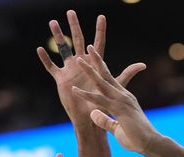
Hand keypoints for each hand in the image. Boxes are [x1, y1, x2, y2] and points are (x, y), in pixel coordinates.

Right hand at [36, 11, 145, 125]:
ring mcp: (70, 70)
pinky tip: (39, 49)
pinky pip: (51, 67)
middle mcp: (82, 63)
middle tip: (70, 12)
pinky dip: (45, 59)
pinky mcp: (61, 79)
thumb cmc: (104, 104)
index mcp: (95, 64)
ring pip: (62, 48)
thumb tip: (143, 65)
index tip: (102, 16)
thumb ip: (127, 74)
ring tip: (52, 22)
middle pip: (77, 40)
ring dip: (58, 36)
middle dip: (74, 26)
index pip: (98, 44)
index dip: (100, 30)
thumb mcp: (115, 86)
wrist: (90, 118)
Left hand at [71, 47, 158, 153]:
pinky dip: (86, 95)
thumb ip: (105, 120)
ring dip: (89, 71)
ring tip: (78, 60)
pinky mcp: (119, 109)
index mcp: (124, 98)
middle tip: (88, 48)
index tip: (94, 59)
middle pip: (106, 75)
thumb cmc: (136, 138)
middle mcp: (123, 96)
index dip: (102, 69)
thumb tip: (93, 113)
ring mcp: (121, 101)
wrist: (150, 143)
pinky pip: (99, 100)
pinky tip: (76, 90)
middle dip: (96, 61)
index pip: (111, 80)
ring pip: (101, 83)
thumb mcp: (116, 128)